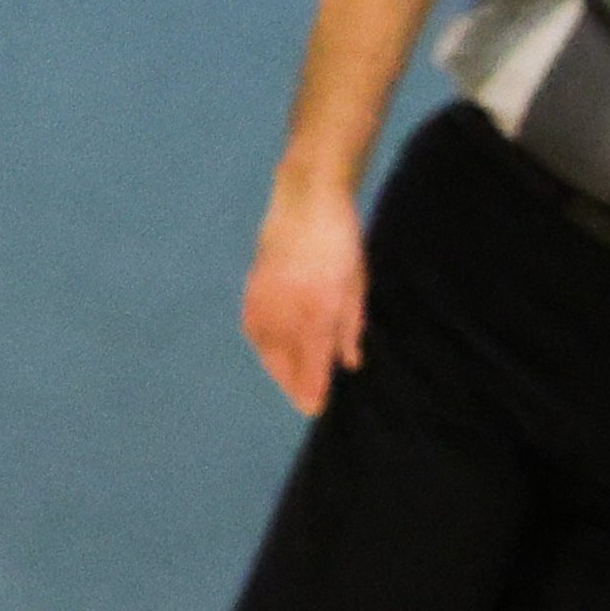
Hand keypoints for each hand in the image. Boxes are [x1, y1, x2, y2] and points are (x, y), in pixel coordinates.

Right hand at [242, 192, 367, 415]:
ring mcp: (267, 298)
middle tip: (303, 401)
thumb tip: (349, 364)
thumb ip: (351, 327)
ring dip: (276, 366)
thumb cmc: (342, 243)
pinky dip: (261, 342)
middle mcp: (289, 309)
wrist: (306, 201)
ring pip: (265, 346)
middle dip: (294, 384)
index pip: (312, 362)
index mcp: (319, 309)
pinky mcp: (252, 286)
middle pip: (285, 360)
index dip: (313, 389)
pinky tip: (268, 349)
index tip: (315, 409)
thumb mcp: (356, 286)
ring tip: (288, 380)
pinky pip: (253, 326)